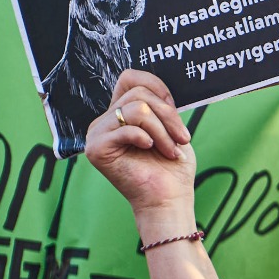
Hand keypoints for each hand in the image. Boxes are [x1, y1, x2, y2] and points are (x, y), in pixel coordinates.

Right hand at [85, 70, 195, 222]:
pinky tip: (151, 149)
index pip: (130, 78)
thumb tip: (161, 89)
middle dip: (168, 116)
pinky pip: (126, 129)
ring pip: (137, 110)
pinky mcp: (96, 149)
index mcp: (121, 114)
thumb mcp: (170, 129)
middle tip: (182, 139)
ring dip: (163, 131)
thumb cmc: (172, 168)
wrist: (168, 199)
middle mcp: (106, 121)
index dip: (156, 86)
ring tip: (171, 150)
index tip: (174, 109)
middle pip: (139, 94)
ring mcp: (98, 134)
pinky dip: (146, 138)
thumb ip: (160, 106)